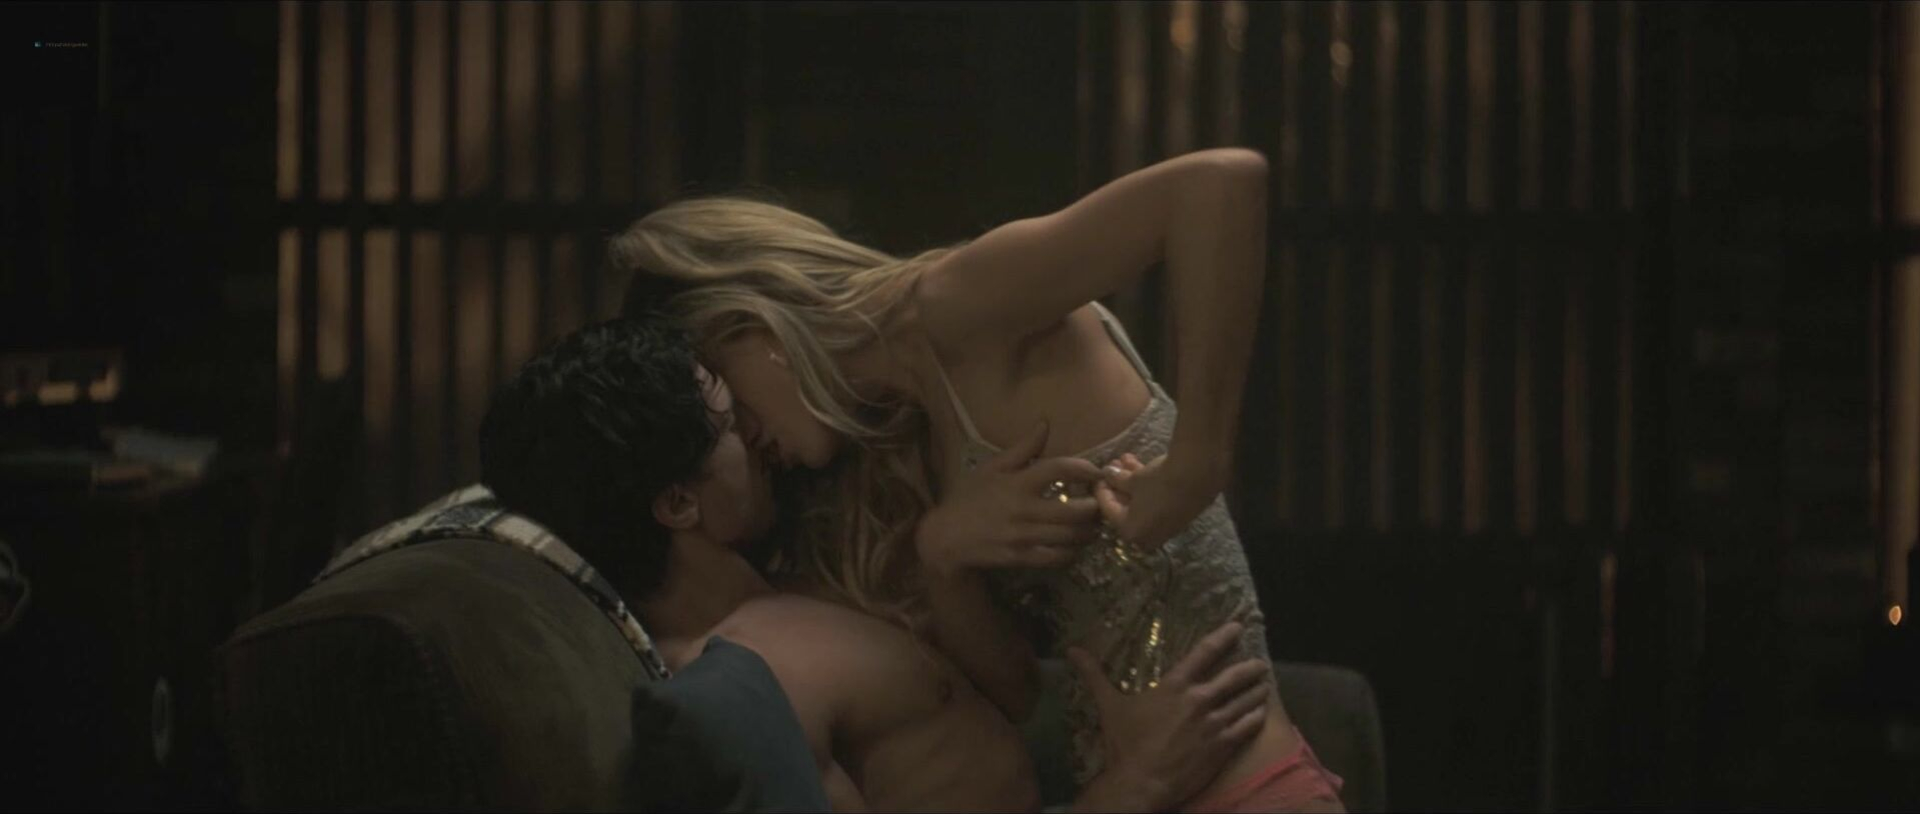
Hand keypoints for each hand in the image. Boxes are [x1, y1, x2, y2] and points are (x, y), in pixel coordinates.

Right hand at [917, 421, 1105, 574]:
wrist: (946, 537)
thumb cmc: (969, 497)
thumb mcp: (992, 468)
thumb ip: (1022, 448)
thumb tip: (1045, 424)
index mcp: (1017, 482)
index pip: (1059, 468)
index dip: (1085, 468)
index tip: (1098, 472)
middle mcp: (1024, 509)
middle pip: (1074, 509)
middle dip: (1095, 507)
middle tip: (1102, 503)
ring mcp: (1024, 536)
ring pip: (1070, 536)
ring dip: (1089, 531)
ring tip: (1095, 526)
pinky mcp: (1021, 557)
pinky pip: (1056, 558)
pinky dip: (1072, 553)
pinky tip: (1076, 546)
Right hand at [1069, 620, 1269, 811]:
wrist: (1142, 783)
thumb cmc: (1125, 743)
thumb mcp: (1109, 705)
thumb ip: (1094, 675)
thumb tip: (1072, 650)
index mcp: (1175, 686)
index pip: (1205, 653)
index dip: (1224, 637)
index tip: (1238, 628)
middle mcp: (1200, 700)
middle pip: (1234, 677)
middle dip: (1250, 667)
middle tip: (1260, 663)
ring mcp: (1215, 724)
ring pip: (1245, 701)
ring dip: (1257, 691)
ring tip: (1265, 685)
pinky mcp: (1223, 747)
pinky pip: (1247, 727)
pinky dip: (1256, 717)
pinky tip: (1261, 713)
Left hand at [1093, 452, 1224, 551]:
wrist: (1198, 476)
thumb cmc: (1157, 481)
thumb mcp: (1132, 479)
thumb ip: (1116, 479)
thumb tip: (1108, 473)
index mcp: (1131, 532)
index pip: (1108, 510)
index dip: (1101, 490)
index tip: (1097, 476)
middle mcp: (1148, 536)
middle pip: (1126, 508)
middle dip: (1118, 485)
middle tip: (1112, 465)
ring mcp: (1165, 526)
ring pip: (1142, 503)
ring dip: (1132, 481)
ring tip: (1125, 458)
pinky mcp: (1179, 515)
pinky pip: (1156, 502)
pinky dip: (1147, 486)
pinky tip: (1141, 463)